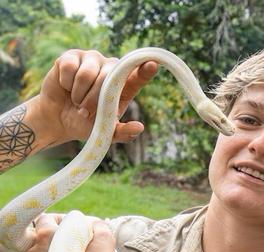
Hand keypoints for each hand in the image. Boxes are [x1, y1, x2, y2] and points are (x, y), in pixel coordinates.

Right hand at [34, 49, 157, 144]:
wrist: (58, 118)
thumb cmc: (86, 123)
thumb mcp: (106, 132)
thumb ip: (123, 132)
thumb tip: (139, 128)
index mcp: (124, 85)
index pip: (138, 76)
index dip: (145, 70)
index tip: (153, 65)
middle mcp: (111, 68)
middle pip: (106, 78)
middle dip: (93, 99)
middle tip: (85, 112)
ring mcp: (92, 59)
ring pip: (86, 74)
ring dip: (78, 93)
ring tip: (77, 99)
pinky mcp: (72, 55)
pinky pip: (69, 67)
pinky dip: (65, 83)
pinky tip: (66, 86)